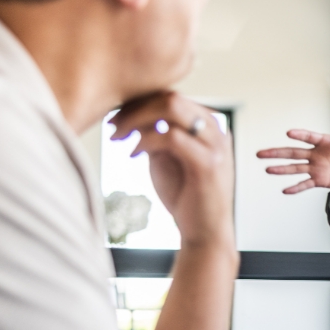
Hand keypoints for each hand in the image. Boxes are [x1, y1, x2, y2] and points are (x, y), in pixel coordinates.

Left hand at [108, 93, 233, 250]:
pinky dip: (145, 141)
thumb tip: (132, 114)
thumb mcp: (167, 158)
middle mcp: (217, 130)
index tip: (114, 117)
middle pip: (171, 96)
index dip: (139, 101)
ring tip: (118, 137)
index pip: (173, 97)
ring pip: (171, 108)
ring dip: (136, 120)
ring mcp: (215, 145)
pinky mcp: (208, 163)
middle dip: (135, 107)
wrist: (205, 233)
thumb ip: (157, 135)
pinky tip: (133, 155)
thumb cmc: (186, 197)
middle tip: (112, 126)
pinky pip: (170, 137)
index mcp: (209, 125)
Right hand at [256, 126, 329, 195]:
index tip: (289, 133)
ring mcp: (316, 167)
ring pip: (295, 168)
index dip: (300, 135)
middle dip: (277, 153)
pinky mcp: (320, 180)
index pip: (310, 137)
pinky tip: (285, 190)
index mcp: (325, 142)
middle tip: (261, 153)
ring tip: (268, 169)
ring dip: (282, 169)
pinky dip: (296, 188)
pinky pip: (305, 184)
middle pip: (294, 152)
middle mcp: (316, 154)